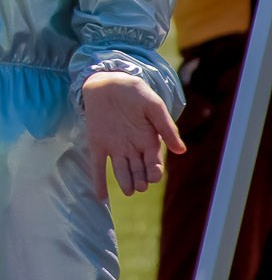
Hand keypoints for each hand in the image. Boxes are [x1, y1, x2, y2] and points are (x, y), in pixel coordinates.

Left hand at [81, 71, 185, 199]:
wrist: (109, 82)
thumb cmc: (136, 93)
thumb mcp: (154, 107)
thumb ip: (166, 127)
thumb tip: (181, 150)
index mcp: (149, 141)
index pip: (154, 163)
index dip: (155, 172)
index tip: (154, 176)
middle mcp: (133, 148)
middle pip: (138, 170)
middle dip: (140, 180)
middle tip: (140, 186)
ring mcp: (115, 148)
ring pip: (121, 171)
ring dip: (125, 182)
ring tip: (128, 190)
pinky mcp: (98, 144)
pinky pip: (98, 166)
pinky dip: (98, 181)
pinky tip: (100, 196)